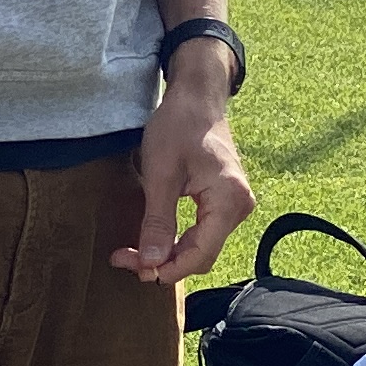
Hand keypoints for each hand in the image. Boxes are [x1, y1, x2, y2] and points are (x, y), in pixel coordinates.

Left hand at [117, 76, 250, 284]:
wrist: (196, 96)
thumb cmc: (179, 125)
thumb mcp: (161, 174)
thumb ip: (158, 222)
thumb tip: (152, 264)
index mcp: (229, 200)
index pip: (200, 254)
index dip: (168, 269)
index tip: (135, 269)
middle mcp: (240, 207)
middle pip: (201, 253)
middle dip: (164, 262)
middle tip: (125, 259)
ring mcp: (235, 204)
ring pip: (201, 245)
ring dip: (169, 253)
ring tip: (134, 253)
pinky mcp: (225, 201)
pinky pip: (203, 231)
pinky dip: (178, 239)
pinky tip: (154, 239)